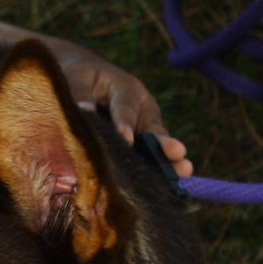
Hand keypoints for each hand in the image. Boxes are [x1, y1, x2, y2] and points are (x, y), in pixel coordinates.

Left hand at [59, 50, 192, 176]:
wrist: (85, 78)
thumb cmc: (80, 78)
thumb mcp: (77, 79)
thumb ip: (80, 94)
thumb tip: (83, 110)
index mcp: (125, 87)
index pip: (125, 107)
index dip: (125, 124)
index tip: (126, 140)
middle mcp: (141, 107)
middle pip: (152, 127)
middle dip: (162, 142)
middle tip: (176, 152)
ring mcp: (145, 126)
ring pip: (156, 143)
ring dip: (169, 159)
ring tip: (185, 170)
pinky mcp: (142, 142)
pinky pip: (149, 156)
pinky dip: (155, 169)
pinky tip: (166, 185)